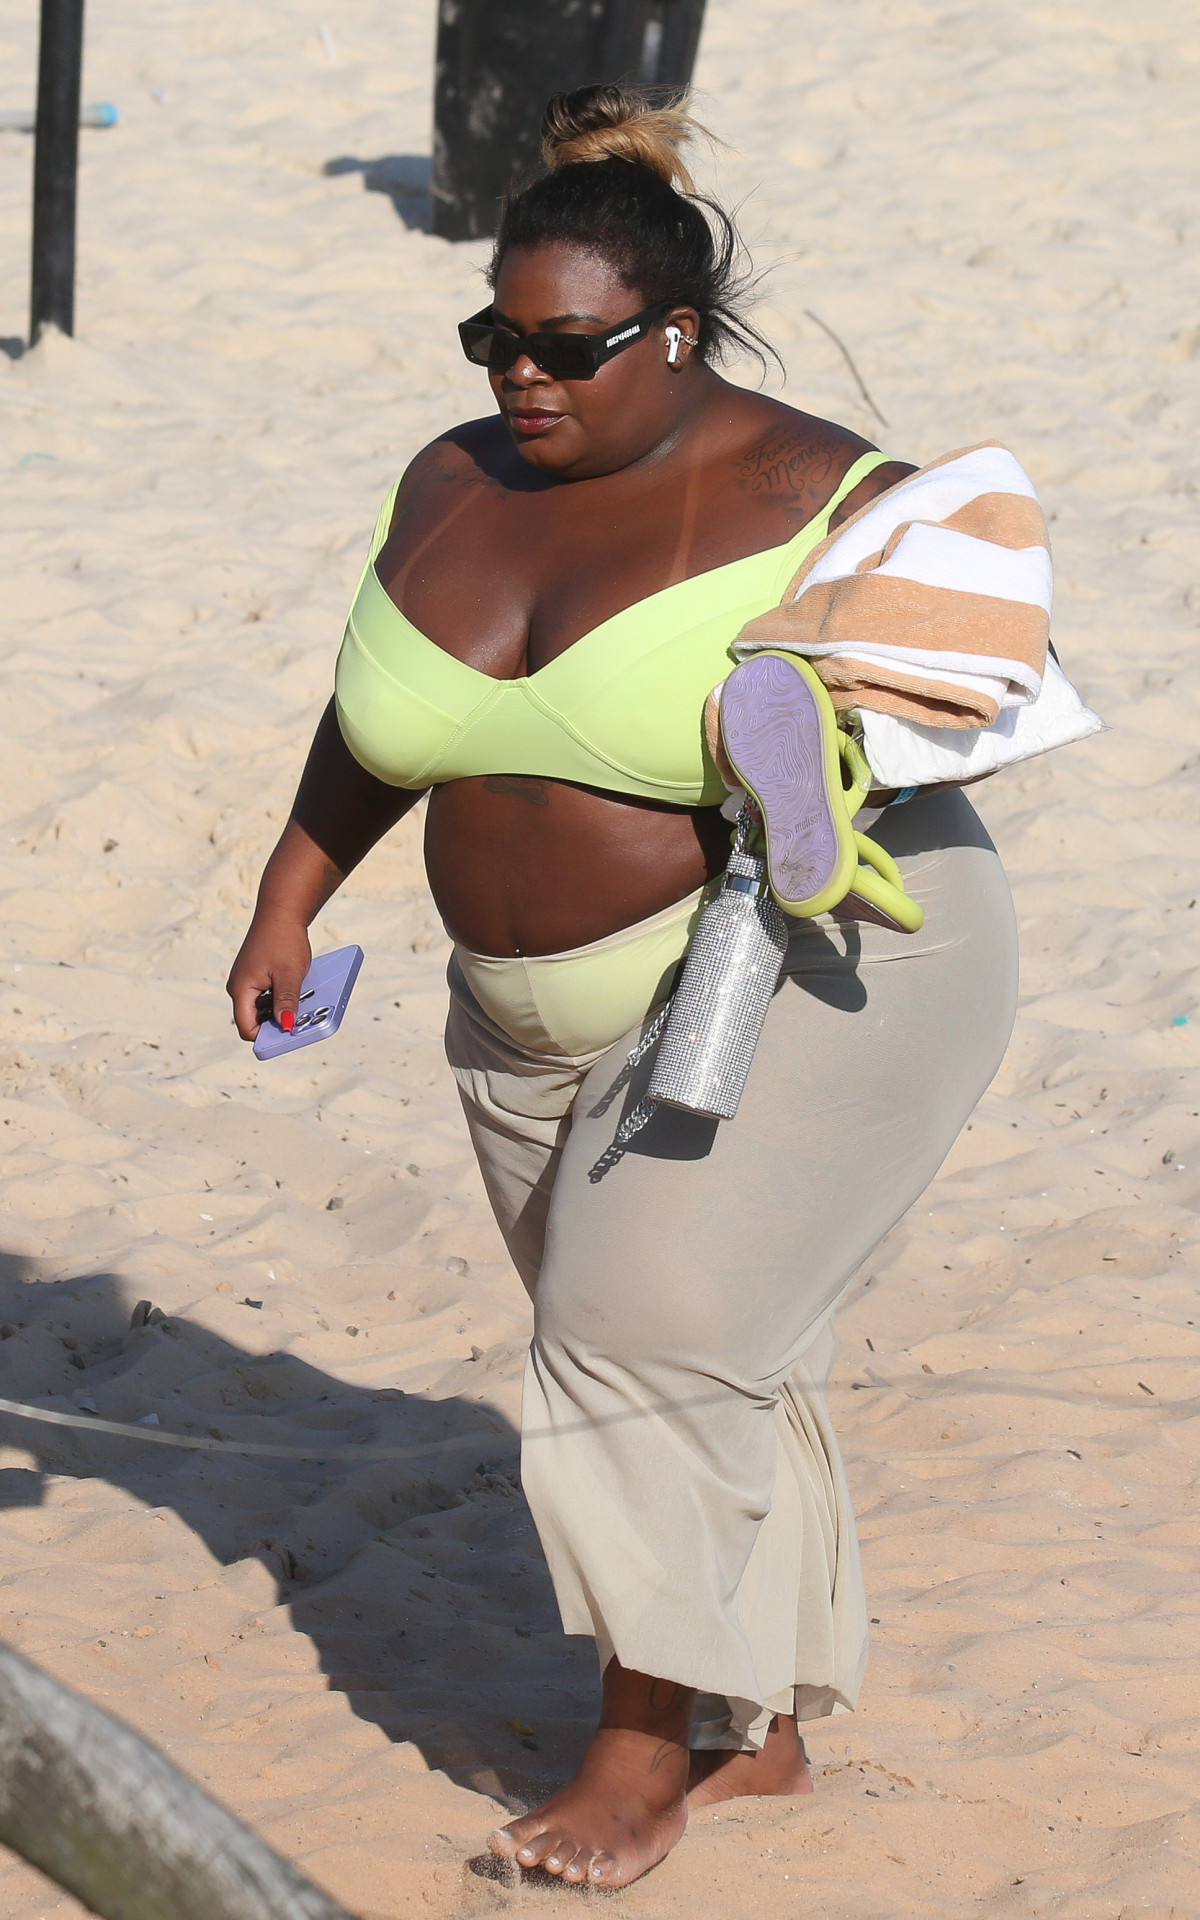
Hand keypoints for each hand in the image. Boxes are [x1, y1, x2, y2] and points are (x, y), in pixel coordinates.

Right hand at [226, 910, 311, 1040]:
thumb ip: (286, 1002)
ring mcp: (246, 982)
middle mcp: (239, 988)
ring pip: (262, 1009)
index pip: (247, 1028)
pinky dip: (280, 999)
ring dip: (280, 1011)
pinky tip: (296, 993)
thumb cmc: (283, 940)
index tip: (289, 1036)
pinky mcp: (254, 976)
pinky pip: (266, 997)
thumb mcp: (289, 974)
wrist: (280, 912)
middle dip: (276, 1024)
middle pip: (255, 1021)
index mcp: (240, 990)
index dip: (267, 1037)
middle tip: (300, 1022)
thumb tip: (286, 1027)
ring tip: (301, 1005)